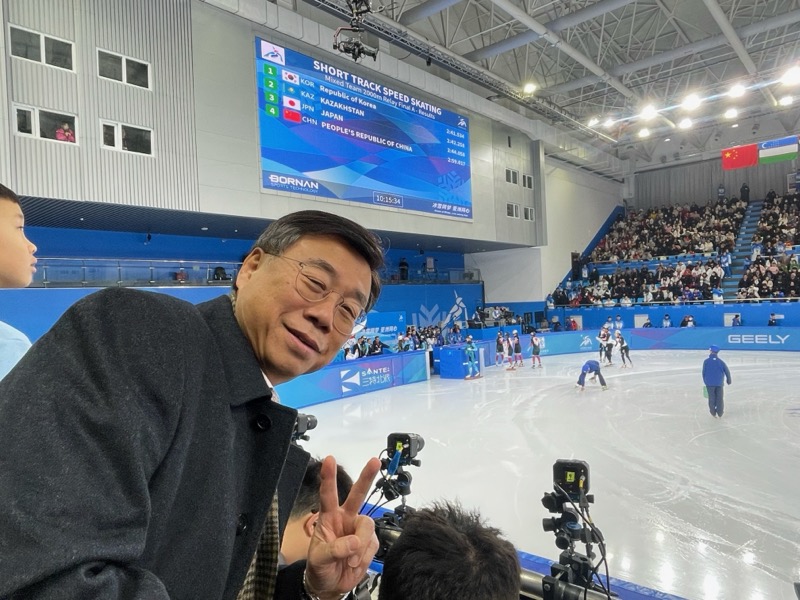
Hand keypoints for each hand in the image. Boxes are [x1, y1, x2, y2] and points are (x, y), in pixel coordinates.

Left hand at [305, 456, 380, 598]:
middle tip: (375, 461)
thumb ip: (335, 549)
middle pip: (358, 495)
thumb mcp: (319, 559)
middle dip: (366, 477)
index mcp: (328, 518)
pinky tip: (355, 563)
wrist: (330, 586)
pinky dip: (365, 556)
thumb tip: (354, 542)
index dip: (328, 477)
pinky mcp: (369, 543)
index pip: (328, 494)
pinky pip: (373, 544)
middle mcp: (345, 519)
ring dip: (360, 545)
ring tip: (350, 561)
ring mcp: (358, 530)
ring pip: (368, 526)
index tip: (329, 460)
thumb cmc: (319, 568)